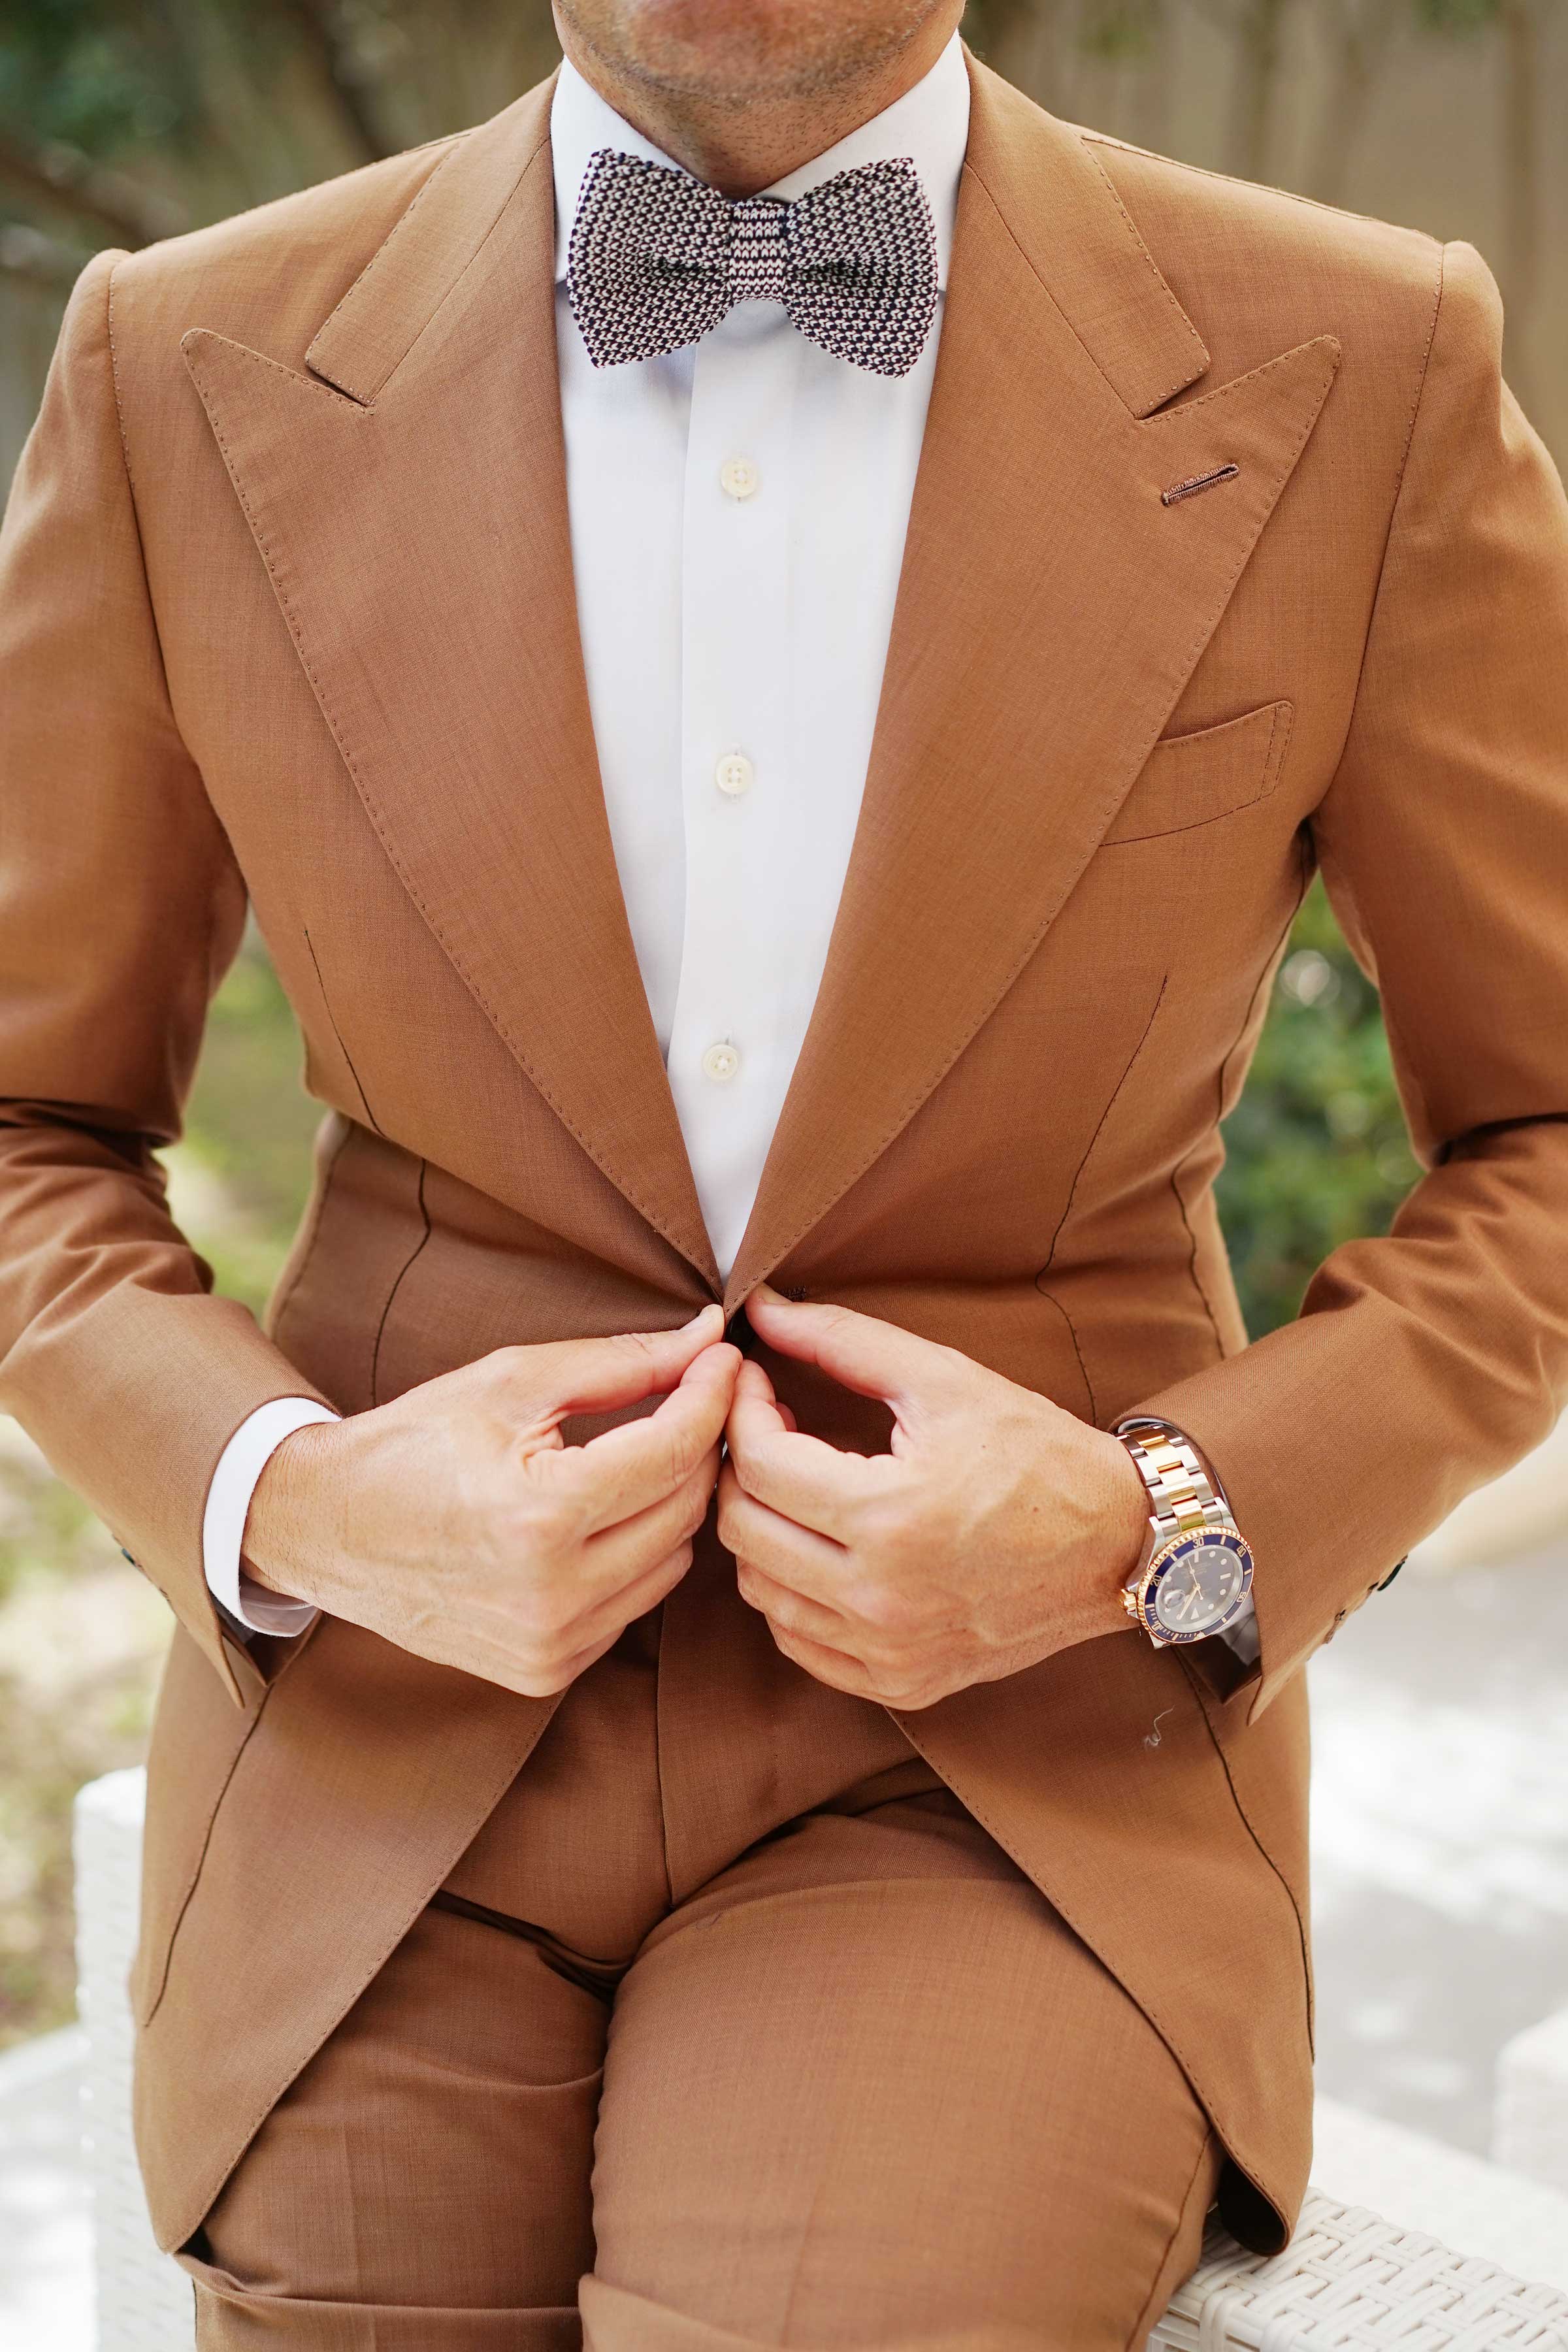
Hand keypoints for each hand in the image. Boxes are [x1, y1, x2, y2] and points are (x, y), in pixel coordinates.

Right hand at [244, 1306, 738, 1696]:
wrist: (323, 1527)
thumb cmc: (413, 1442)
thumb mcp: (512, 1382)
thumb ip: (621, 1363)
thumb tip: (705, 1337)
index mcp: (541, 1516)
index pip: (673, 1451)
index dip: (711, 1395)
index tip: (724, 1357)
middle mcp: (552, 1595)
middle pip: (685, 1510)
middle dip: (698, 1445)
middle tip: (695, 1395)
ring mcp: (550, 1644)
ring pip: (672, 1563)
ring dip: (670, 1504)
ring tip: (645, 1454)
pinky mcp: (545, 1672)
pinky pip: (632, 1605)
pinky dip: (635, 1556)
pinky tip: (603, 1518)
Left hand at [718, 1287, 1146, 1708]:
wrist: (1118, 1542)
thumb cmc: (1036, 1452)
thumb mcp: (944, 1380)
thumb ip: (843, 1341)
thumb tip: (760, 1310)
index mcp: (890, 1519)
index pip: (759, 1465)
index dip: (742, 1412)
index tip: (757, 1382)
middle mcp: (881, 1599)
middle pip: (742, 1531)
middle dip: (740, 1467)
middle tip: (771, 1428)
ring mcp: (890, 1651)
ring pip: (760, 1590)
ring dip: (760, 1529)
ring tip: (796, 1485)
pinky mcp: (902, 1682)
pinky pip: (799, 1642)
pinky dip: (790, 1592)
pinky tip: (820, 1547)